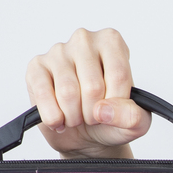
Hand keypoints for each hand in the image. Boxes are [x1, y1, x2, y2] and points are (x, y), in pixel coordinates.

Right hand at [25, 27, 150, 157]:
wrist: (87, 132)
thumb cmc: (111, 118)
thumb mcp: (136, 123)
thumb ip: (133, 117)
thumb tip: (104, 110)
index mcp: (112, 43)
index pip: (119, 75)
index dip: (116, 104)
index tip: (113, 111)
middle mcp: (84, 40)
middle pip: (93, 86)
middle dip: (94, 113)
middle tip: (93, 116)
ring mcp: (58, 51)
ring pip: (68, 92)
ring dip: (74, 116)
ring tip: (77, 117)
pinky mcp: (36, 67)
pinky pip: (43, 95)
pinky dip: (53, 116)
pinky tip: (59, 119)